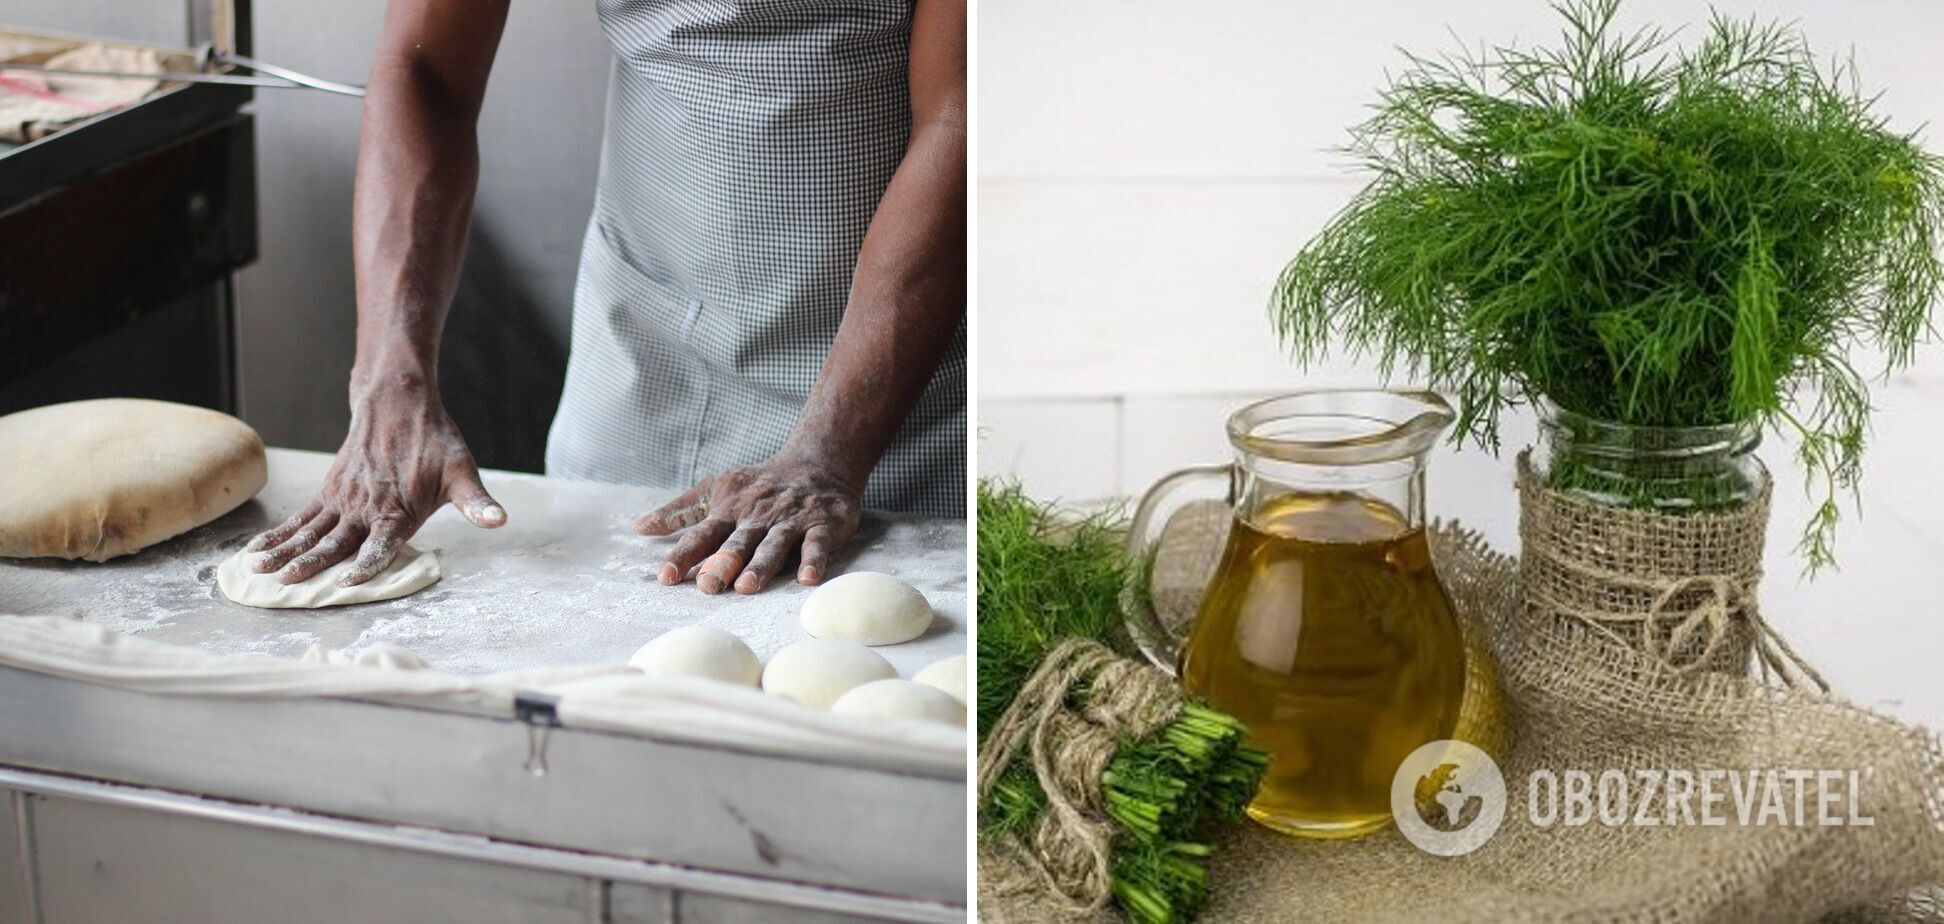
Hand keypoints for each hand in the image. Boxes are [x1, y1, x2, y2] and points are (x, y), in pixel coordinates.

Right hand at [245, 384, 504, 585]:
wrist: (398, 403)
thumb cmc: (435, 442)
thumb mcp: (462, 472)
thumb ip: (477, 503)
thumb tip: (499, 520)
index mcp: (398, 511)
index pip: (380, 544)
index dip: (365, 564)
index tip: (345, 582)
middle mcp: (366, 508)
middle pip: (334, 542)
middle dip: (310, 565)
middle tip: (285, 584)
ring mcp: (343, 500)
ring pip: (309, 531)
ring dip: (283, 551)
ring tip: (258, 571)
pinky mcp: (329, 491)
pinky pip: (300, 517)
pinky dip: (278, 534)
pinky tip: (256, 551)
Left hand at [634, 453, 862, 594]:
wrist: (819, 462)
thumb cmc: (760, 483)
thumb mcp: (717, 488)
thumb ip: (681, 510)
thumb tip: (640, 527)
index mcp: (730, 508)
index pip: (702, 534)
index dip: (684, 555)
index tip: (666, 577)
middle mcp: (758, 515)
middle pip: (738, 541)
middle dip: (722, 562)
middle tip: (707, 585)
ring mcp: (791, 520)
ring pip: (773, 544)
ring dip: (761, 565)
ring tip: (747, 586)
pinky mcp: (822, 524)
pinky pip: (817, 543)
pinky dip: (813, 560)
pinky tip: (807, 578)